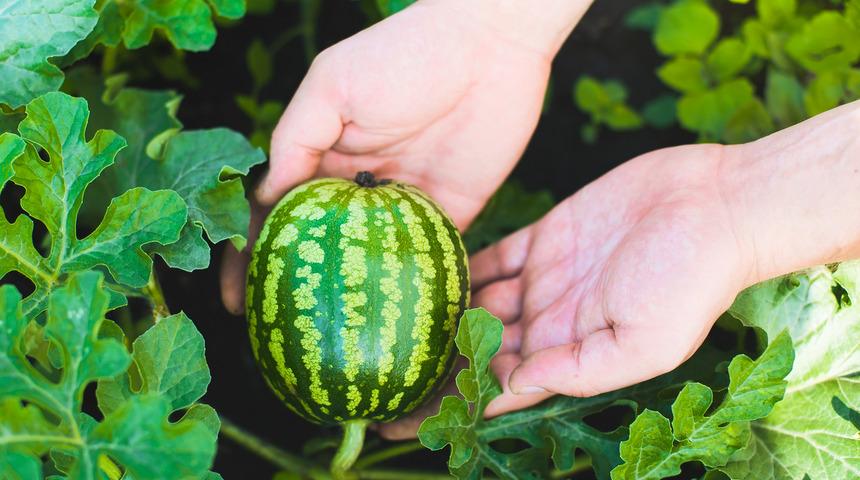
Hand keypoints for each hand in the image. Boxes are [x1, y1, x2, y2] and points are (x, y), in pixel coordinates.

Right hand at [221, 0, 569, 312]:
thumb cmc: (402, 55)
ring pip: (370, 264)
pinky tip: (397, 327)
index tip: (238, 303)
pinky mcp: (450, 212)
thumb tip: (265, 201)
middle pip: (320, 250)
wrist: (489, 46)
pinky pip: (428, 259)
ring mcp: (403, 203)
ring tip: (330, 348)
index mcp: (324, 158)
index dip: (252, 258)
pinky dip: (413, 290)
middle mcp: (359, 188)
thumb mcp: (331, 86)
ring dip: (352, 302)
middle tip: (279, 341)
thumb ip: (296, 141)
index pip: (278, 216)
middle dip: (298, 294)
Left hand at [382, 99, 859, 437]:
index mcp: (569, 353)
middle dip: (433, 365)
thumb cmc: (693, 279)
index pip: (498, 388)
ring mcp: (545, 278)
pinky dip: (461, 266)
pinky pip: (491, 256)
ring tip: (386, 324)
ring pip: (477, 303)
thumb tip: (514, 388)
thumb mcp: (646, 343)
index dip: (452, 404)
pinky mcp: (545, 237)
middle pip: (478, 350)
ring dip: (438, 314)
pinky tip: (422, 269)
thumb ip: (579, 368)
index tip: (400, 419)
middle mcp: (551, 320)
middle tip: (376, 372)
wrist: (715, 205)